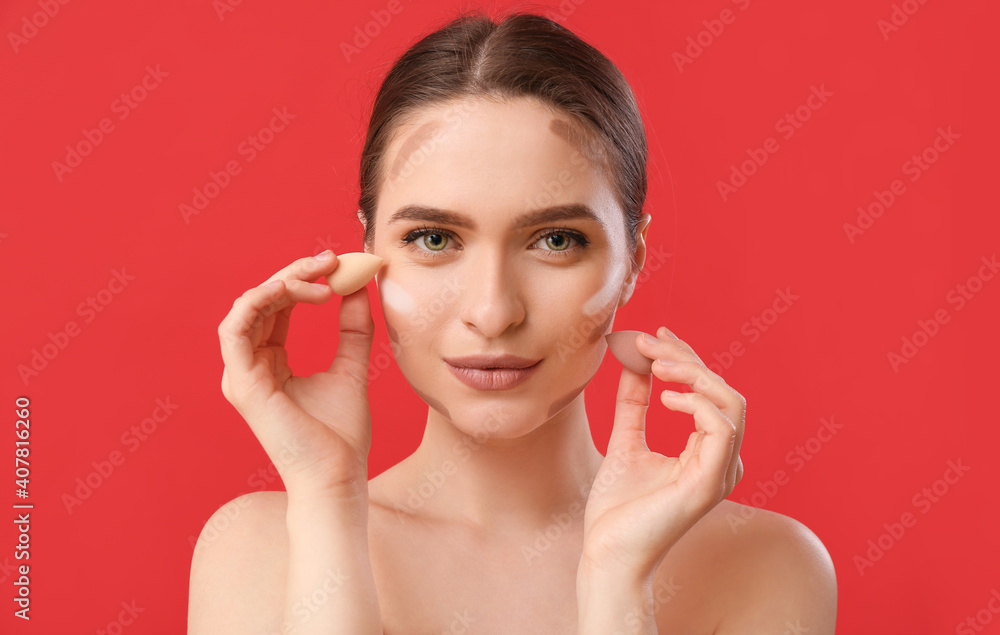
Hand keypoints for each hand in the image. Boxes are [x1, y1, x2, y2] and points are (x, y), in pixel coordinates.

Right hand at [217, 251, 377, 498]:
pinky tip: (291, 289)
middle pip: (261, 301)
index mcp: (270, 362)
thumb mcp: (352, 367)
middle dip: (294, 273)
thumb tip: (360, 287)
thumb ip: (353, 328)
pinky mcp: (240, 384)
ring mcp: (241, 375)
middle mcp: (250, 365)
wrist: (337, 476)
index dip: (302, 279)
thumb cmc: (342, 434)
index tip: (337, 263)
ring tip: (321, 278)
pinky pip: (235, 329)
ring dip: (281, 283)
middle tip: (330, 260)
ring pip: (247, 308)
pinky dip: (259, 301)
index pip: (277, 306)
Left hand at [581, 326, 744, 575]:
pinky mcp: (710, 482)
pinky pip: (721, 427)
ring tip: (654, 364)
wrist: (606, 552)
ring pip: (729, 402)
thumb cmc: (616, 509)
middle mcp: (723, 461)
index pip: (711, 393)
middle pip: (723, 391)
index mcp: (707, 453)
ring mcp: (721, 472)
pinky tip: (662, 397)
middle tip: (646, 342)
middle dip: (685, 359)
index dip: (685, 359)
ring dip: (691, 373)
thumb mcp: (625, 440)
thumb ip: (633, 402)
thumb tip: (634, 362)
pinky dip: (695, 402)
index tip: (653, 336)